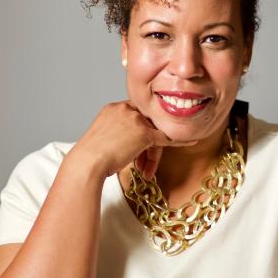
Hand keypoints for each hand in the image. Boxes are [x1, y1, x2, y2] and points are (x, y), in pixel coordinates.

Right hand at [69, 101, 196, 179]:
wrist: (87, 163)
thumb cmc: (89, 157)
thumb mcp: (102, 138)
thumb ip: (116, 133)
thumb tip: (126, 143)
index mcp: (113, 107)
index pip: (135, 115)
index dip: (140, 131)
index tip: (140, 145)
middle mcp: (125, 108)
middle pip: (146, 123)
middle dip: (148, 144)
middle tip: (143, 163)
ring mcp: (135, 119)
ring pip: (154, 132)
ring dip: (153, 153)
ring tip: (149, 170)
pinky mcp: (144, 133)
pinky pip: (166, 138)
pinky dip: (179, 141)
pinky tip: (191, 141)